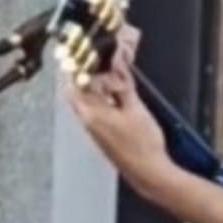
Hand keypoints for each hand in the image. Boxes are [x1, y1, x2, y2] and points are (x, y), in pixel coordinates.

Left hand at [63, 26, 170, 193]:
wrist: (148, 173)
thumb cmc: (143, 145)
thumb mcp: (135, 107)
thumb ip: (123, 84)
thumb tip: (118, 63)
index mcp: (91, 112)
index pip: (74, 81)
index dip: (77, 63)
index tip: (82, 49)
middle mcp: (87, 120)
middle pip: (78, 88)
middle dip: (86, 71)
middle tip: (98, 56)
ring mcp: (93, 128)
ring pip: (87, 98)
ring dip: (95, 84)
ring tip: (110, 70)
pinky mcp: (102, 133)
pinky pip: (96, 108)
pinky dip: (102, 96)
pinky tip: (115, 91)